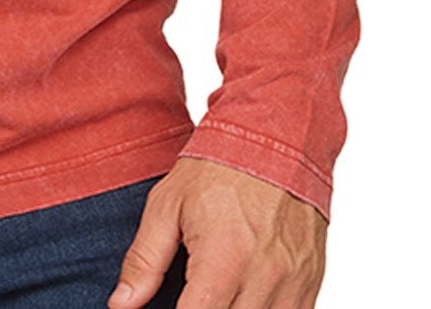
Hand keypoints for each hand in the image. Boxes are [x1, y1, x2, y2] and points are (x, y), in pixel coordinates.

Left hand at [109, 157, 326, 308]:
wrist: (276, 139)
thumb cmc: (218, 169)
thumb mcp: (167, 204)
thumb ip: (144, 260)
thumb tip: (121, 304)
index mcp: (223, 260)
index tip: (169, 307)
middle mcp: (263, 279)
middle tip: (190, 295)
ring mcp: (292, 285)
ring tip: (214, 295)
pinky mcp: (310, 285)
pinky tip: (243, 299)